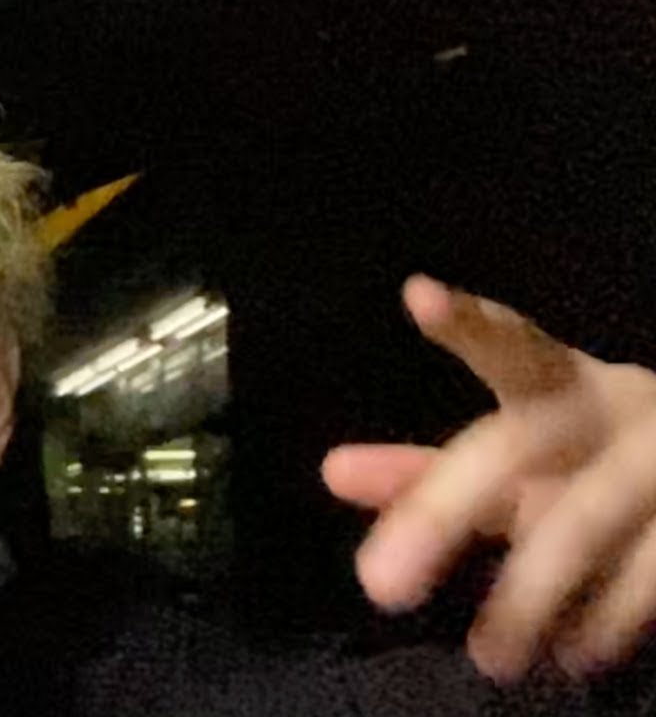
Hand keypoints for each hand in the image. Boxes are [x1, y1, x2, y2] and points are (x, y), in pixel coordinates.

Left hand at [322, 274, 655, 681]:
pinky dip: (606, 619)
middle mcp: (611, 411)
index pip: (510, 347)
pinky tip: (570, 653)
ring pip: (582, 520)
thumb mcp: (522, 456)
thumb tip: (330, 472)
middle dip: (442, 512)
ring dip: (527, 594)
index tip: (418, 297)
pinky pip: (650, 573)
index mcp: (561, 385)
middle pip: (516, 444)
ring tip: (488, 657)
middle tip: (379, 585)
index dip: (468, 324)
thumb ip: (428, 471)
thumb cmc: (600, 459)